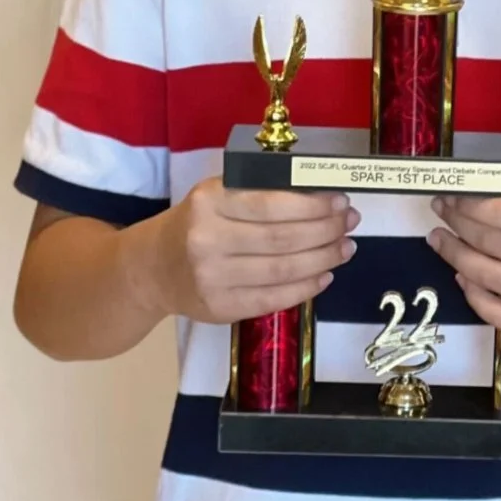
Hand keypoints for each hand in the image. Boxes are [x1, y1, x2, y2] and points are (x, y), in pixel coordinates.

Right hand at [136, 182, 357, 323]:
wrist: (151, 268)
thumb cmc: (197, 223)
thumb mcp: (219, 195)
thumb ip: (263, 192)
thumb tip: (324, 196)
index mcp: (209, 202)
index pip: (273, 204)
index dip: (314, 205)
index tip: (341, 202)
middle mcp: (206, 240)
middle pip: (283, 239)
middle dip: (327, 231)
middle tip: (350, 224)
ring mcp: (211, 278)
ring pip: (283, 270)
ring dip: (324, 259)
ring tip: (344, 248)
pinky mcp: (218, 308)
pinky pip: (273, 299)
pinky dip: (306, 288)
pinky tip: (324, 275)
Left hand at [428, 185, 500, 345]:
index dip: (468, 203)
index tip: (452, 194)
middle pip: (490, 242)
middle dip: (456, 224)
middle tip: (441, 212)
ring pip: (487, 277)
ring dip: (456, 257)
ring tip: (442, 242)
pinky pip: (499, 314)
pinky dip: (475, 295)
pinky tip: (466, 277)